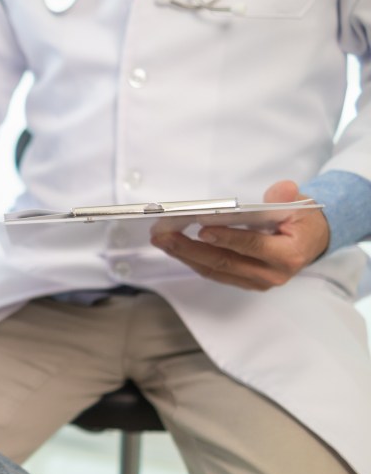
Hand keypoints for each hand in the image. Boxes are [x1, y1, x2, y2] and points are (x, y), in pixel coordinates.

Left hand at [151, 180, 329, 290]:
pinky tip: (175, 247)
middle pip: (225, 262)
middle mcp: (272, 273)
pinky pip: (215, 273)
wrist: (312, 241)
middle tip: (165, 235)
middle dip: (190, 248)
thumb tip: (280, 191)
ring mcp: (257, 281)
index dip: (227, 237)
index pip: (252, 245)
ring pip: (215, 270)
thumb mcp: (301, 205)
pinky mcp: (245, 282)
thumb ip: (287, 198)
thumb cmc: (302, 221)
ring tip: (161, 240)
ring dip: (185, 255)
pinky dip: (193, 259)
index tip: (201, 228)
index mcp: (288, 254)